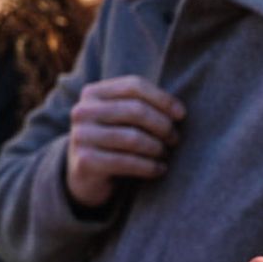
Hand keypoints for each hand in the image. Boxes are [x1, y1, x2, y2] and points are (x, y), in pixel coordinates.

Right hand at [64, 75, 184, 207]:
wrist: (85, 175)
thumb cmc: (114, 141)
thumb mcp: (121, 118)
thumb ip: (142, 105)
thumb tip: (179, 112)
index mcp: (93, 93)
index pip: (134, 86)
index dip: (163, 99)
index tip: (181, 115)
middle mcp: (82, 111)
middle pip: (136, 110)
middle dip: (163, 126)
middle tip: (175, 139)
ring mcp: (81, 136)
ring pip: (134, 138)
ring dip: (158, 148)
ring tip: (165, 154)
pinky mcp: (85, 161)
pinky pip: (127, 162)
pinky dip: (150, 167)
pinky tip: (159, 170)